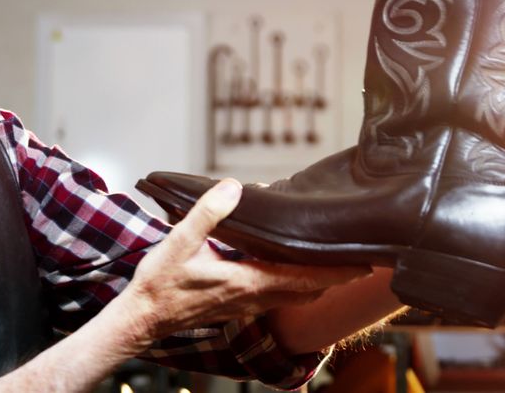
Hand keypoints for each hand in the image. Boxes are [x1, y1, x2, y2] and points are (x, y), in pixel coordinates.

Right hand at [118, 179, 370, 348]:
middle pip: (308, 290)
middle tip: (361, 261)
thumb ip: (208, 213)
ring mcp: (246, 305)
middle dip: (335, 277)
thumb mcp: (180, 241)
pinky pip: (278, 297)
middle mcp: (253, 298)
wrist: (142, 318)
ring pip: (294, 296)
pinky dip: (296, 285)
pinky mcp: (238, 306)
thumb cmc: (160, 284)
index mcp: (247, 282)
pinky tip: (292, 271)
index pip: (304, 278)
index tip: (362, 263)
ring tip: (335, 264)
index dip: (335, 272)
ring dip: (317, 282)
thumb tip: (233, 187)